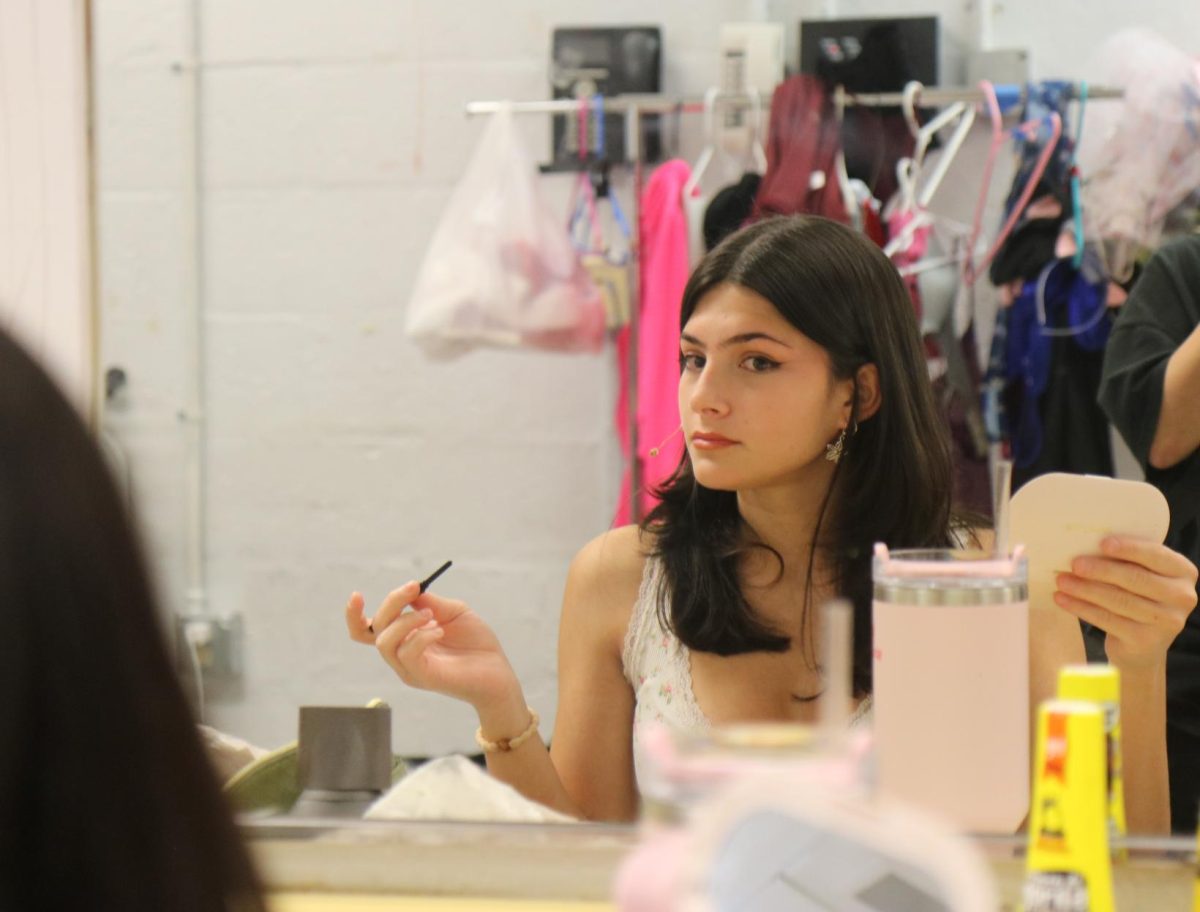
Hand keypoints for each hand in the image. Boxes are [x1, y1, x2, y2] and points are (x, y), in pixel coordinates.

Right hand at [345, 582, 520, 710]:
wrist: (498, 671)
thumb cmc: (476, 643)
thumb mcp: (454, 612)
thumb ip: (431, 602)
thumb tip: (411, 591)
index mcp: (405, 639)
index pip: (367, 631)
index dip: (354, 616)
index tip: (357, 594)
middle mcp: (402, 656)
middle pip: (375, 630)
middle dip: (392, 603)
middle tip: (414, 588)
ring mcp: (410, 669)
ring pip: (385, 643)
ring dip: (405, 620)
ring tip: (432, 615)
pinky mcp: (422, 677)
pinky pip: (407, 654)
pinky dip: (420, 636)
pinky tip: (440, 631)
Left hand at [1054, 536, 1198, 668]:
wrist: (1141, 644)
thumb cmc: (1136, 596)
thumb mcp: (1140, 574)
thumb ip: (1126, 559)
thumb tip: (1085, 543)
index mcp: (1183, 571)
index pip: (1156, 555)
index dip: (1129, 549)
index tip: (1102, 543)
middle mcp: (1182, 596)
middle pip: (1136, 579)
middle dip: (1101, 570)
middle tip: (1074, 564)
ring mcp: (1168, 621)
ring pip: (1119, 601)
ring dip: (1085, 589)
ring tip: (1062, 581)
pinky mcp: (1146, 641)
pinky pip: (1108, 620)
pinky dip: (1081, 608)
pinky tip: (1062, 599)